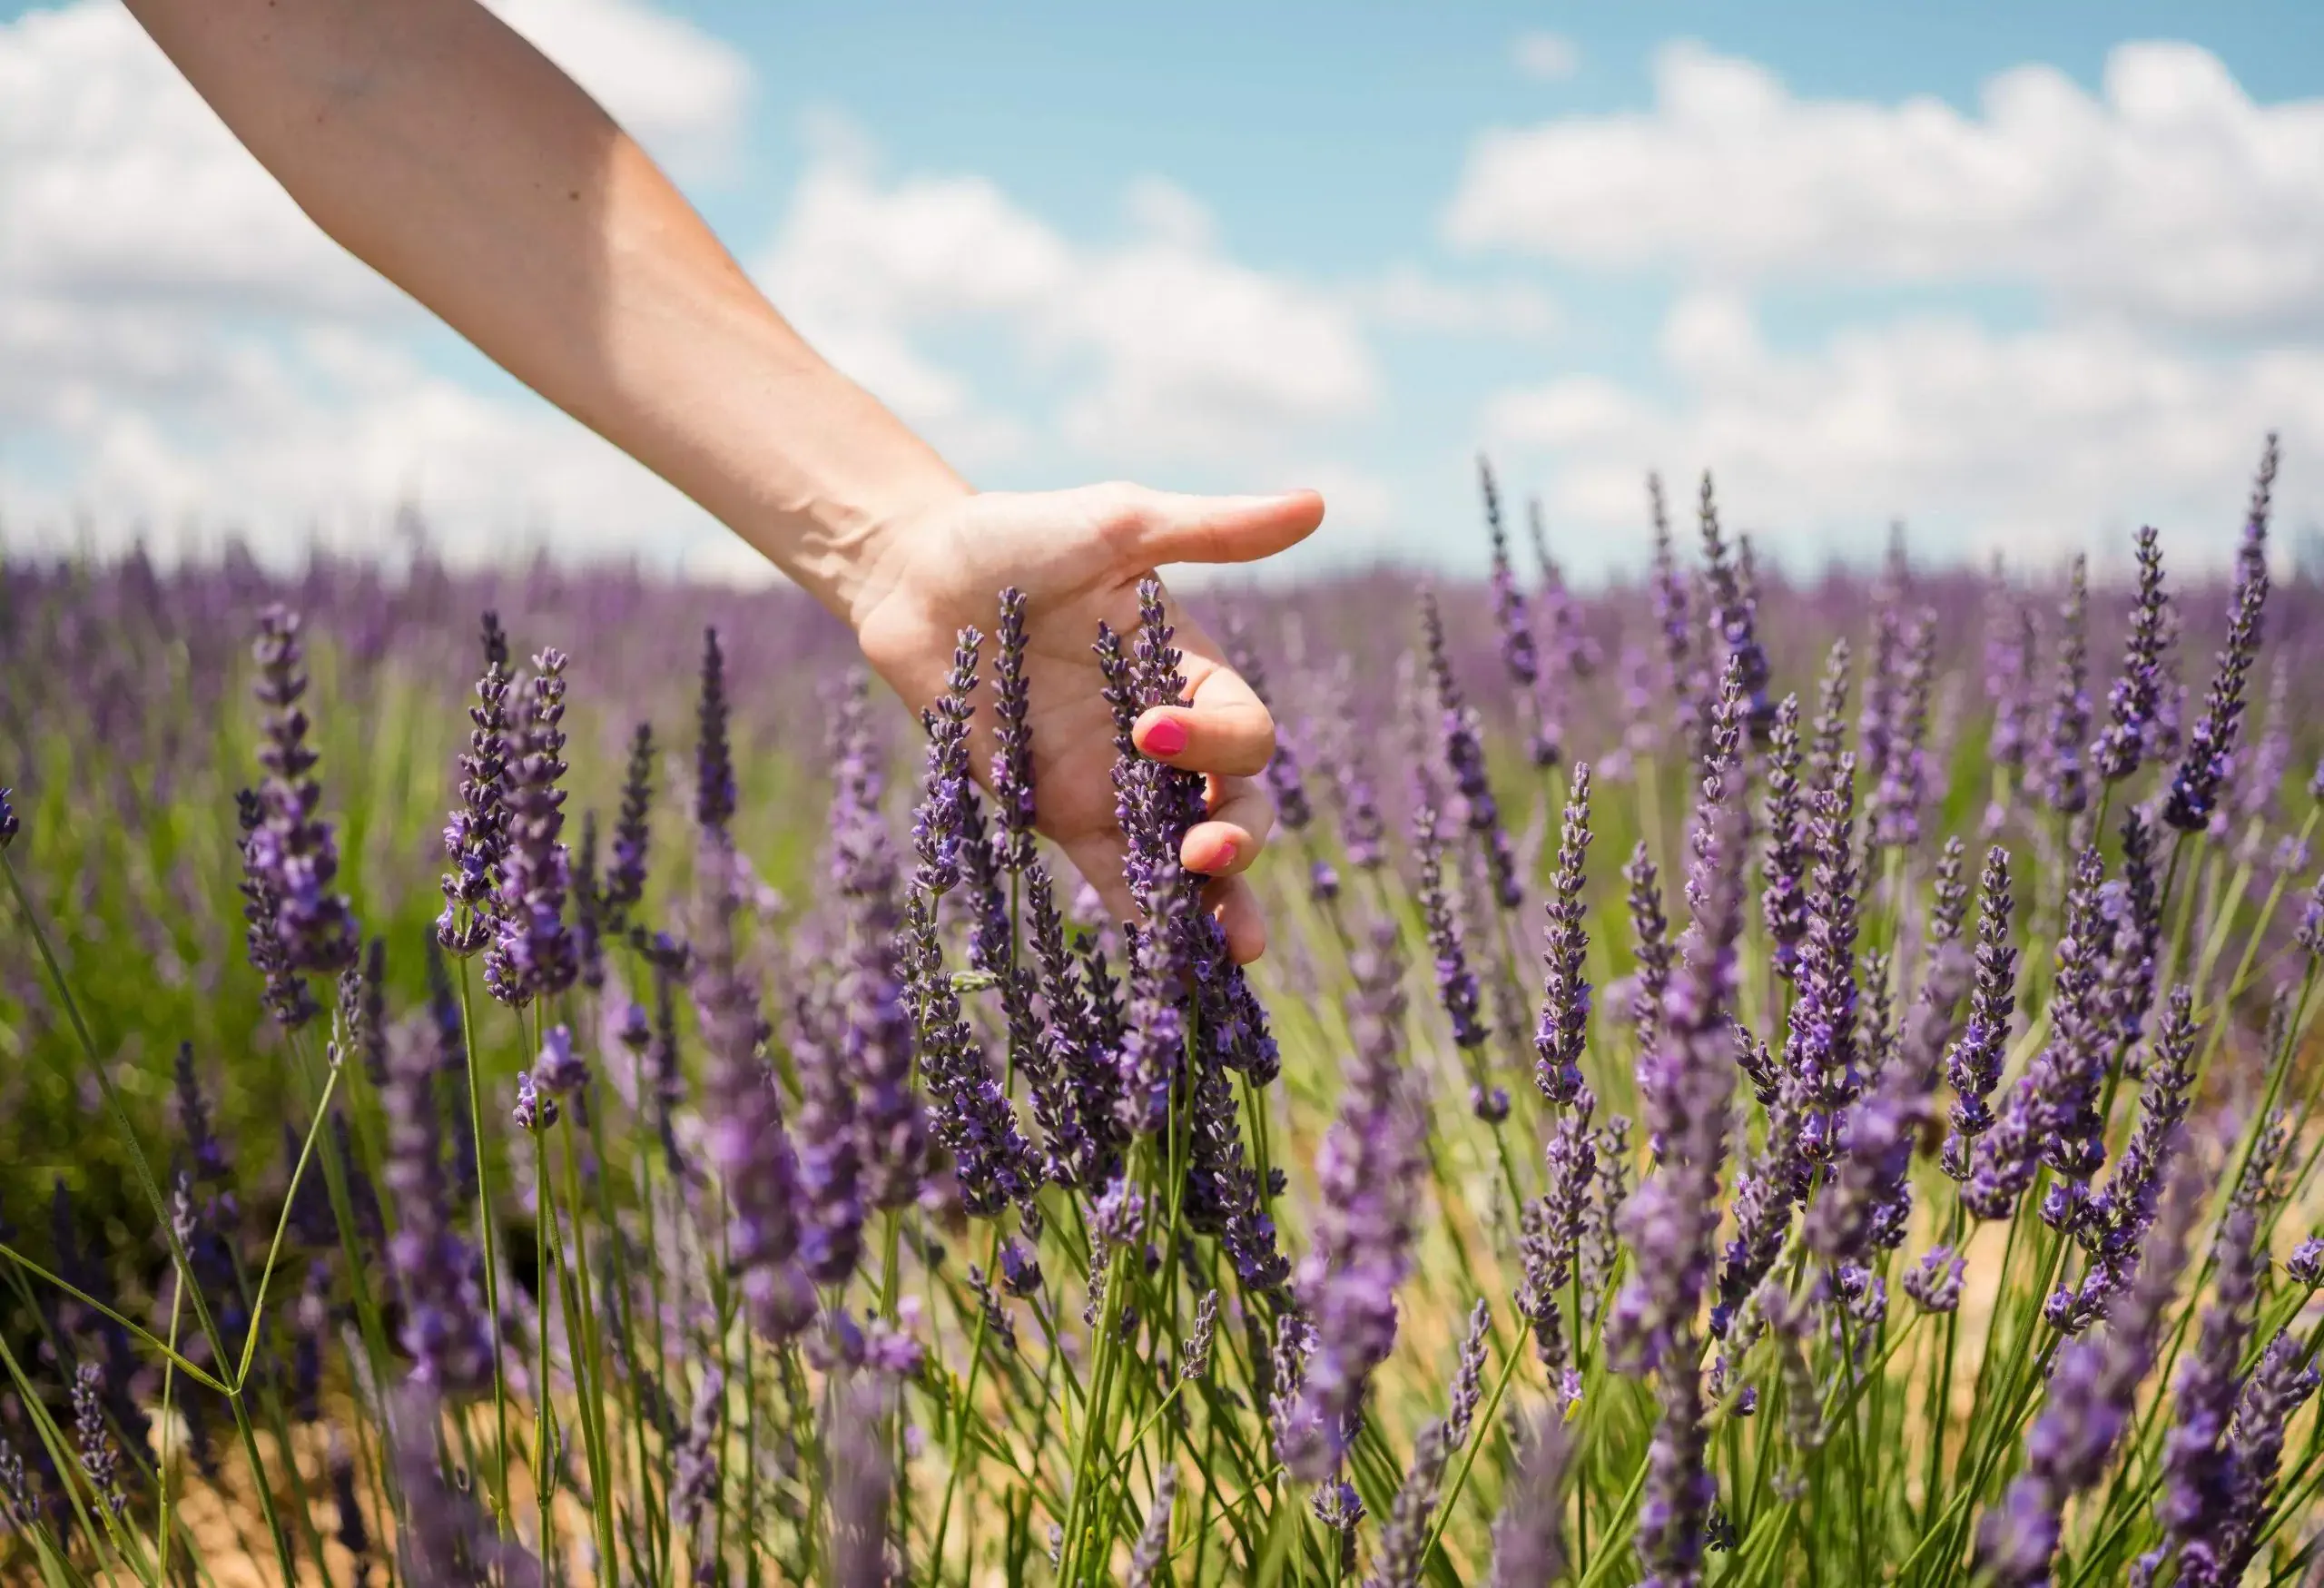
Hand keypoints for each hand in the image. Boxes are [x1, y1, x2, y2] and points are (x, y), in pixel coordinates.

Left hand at [849, 483, 1326, 962]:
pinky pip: (1115, 880)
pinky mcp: (1058, 817)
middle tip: (1208, 852)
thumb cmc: (1021, 537)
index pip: (1244, 733)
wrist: (917, 576)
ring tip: (1230, 950)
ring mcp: (1114, 786)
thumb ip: (1215, 531)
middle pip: (1237, 809)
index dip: (1220, 747)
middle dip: (1239, 842)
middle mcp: (1165, 741)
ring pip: (1185, 861)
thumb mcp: (1120, 526)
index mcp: (1192, 673)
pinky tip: (1162, 961)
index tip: (1151, 731)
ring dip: (1212, 905)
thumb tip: (1318, 504)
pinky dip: (1141, 919)